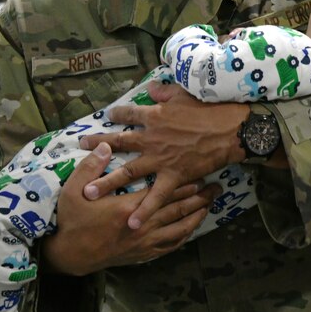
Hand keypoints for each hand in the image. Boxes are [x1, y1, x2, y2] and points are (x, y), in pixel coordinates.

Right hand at [42, 142, 218, 274]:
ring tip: (211, 206)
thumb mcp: (73, 190)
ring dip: (197, 216)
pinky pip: (170, 245)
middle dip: (200, 198)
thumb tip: (106, 146)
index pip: (163, 192)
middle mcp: (142, 226)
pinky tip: (192, 229)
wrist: (70, 256)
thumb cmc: (72, 221)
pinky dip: (184, 235)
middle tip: (216, 188)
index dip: (183, 183)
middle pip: (178, 209)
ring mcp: (145, 242)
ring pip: (179, 228)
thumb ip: (91, 167)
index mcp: (128, 207)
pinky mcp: (143, 254)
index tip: (200, 172)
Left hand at [79, 82, 251, 229]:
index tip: (109, 116)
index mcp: (154, 115)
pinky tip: (131, 223)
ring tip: (88, 193)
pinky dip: (144, 210)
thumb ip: (165, 92)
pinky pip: (156, 196)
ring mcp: (160, 159)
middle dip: (99, 146)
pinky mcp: (173, 175)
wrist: (230, 130)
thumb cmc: (210, 108)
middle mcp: (151, 138)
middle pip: (119, 142)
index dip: (118, 114)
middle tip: (81, 147)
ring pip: (128, 172)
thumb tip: (151, 88)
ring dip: (108, 182)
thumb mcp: (186, 93)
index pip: (129, 114)